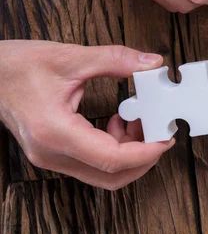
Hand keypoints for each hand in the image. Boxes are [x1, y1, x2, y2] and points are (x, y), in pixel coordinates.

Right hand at [0, 40, 174, 189]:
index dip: (145, 153)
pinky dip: (113, 149)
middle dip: (143, 159)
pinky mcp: (53, 153)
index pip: (111, 159)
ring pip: (102, 174)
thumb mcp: (69, 57)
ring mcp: (50, 157)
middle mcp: (52, 153)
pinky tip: (118, 123)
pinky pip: (91, 164)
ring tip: (138, 121)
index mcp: (55, 132)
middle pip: (110, 176)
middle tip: (159, 132)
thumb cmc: (17, 66)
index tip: (165, 139)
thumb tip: (151, 63)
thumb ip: (115, 60)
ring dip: (129, 154)